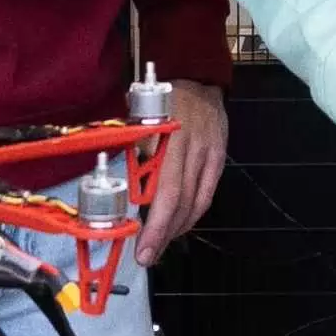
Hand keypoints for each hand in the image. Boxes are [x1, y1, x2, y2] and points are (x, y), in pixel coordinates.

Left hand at [134, 77, 228, 266]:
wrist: (197, 79)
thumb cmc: (158, 101)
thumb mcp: (138, 124)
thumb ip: (132, 157)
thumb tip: (116, 194)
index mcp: (170, 140)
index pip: (167, 192)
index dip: (155, 226)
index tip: (142, 250)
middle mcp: (193, 150)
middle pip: (181, 203)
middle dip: (163, 235)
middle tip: (146, 256)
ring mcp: (209, 155)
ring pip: (195, 203)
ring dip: (176, 229)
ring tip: (159, 244)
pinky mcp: (219, 158)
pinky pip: (206, 195)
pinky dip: (192, 215)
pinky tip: (178, 225)